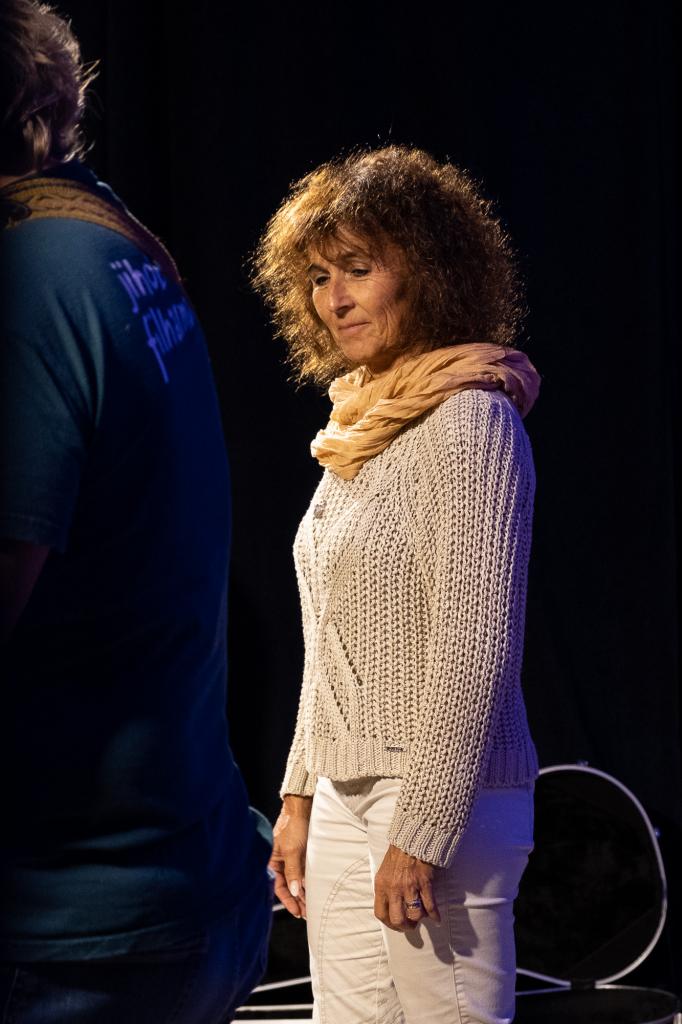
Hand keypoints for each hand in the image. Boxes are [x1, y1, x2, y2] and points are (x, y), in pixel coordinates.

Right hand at [269, 795, 311, 918]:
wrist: (301, 807)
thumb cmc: (292, 826)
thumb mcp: (292, 851)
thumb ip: (293, 872)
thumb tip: (294, 891)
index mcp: (271, 862)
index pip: (278, 886)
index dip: (288, 901)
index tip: (297, 912)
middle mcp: (279, 862)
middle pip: (287, 886)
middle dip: (297, 900)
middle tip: (307, 913)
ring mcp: (290, 859)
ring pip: (295, 881)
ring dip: (302, 894)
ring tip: (311, 906)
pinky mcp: (299, 855)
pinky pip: (302, 873)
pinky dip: (306, 883)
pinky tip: (312, 892)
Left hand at [373, 844, 440, 931]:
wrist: (411, 840)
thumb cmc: (396, 856)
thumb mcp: (383, 873)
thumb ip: (385, 890)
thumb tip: (389, 907)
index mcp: (381, 886)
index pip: (381, 914)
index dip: (389, 924)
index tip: (396, 926)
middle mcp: (394, 888)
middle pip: (398, 919)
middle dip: (405, 926)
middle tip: (410, 926)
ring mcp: (410, 886)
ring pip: (415, 914)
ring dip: (419, 919)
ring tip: (421, 918)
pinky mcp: (424, 883)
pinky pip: (430, 906)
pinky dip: (434, 915)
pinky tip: (436, 919)